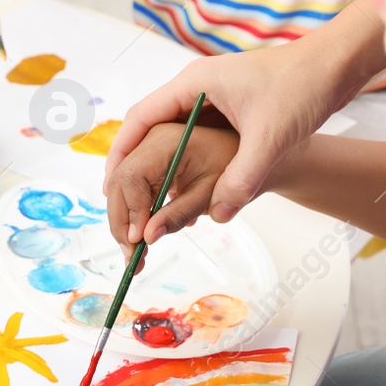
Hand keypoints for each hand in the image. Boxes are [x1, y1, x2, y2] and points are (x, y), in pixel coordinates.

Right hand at [104, 121, 241, 252]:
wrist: (267, 141)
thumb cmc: (247, 157)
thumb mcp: (216, 190)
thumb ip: (182, 212)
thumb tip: (150, 236)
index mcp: (168, 135)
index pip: (129, 172)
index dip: (129, 208)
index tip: (140, 238)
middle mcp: (154, 134)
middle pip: (118, 177)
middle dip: (119, 217)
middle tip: (130, 251)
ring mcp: (154, 143)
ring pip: (122, 181)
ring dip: (126, 216)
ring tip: (137, 248)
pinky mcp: (158, 156)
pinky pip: (136, 182)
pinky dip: (138, 209)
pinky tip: (149, 231)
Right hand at [105, 9, 385, 223]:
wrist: (337, 63)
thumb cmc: (303, 85)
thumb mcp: (271, 137)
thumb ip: (243, 178)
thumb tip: (220, 215)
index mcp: (194, 83)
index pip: (141, 117)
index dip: (120, 150)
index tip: (110, 181)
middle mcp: (196, 86)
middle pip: (148, 124)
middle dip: (132, 159)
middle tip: (121, 195)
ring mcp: (211, 95)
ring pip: (170, 130)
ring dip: (156, 159)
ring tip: (145, 193)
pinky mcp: (227, 106)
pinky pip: (192, 133)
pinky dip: (181, 157)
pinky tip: (182, 181)